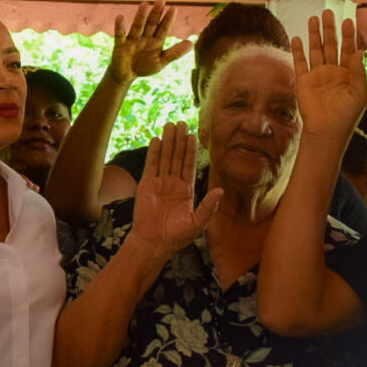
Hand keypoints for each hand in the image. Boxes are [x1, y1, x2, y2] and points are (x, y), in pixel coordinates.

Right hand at [106, 0, 192, 85]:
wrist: (126, 75)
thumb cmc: (144, 67)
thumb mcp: (161, 61)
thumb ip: (175, 53)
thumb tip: (191, 43)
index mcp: (156, 41)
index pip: (163, 29)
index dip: (168, 19)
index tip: (173, 8)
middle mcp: (145, 38)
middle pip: (151, 23)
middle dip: (156, 13)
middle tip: (161, 0)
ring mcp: (132, 40)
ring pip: (138, 26)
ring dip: (141, 16)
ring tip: (145, 4)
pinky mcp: (120, 45)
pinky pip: (120, 35)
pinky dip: (120, 27)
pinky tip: (120, 17)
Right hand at [129, 122, 221, 256]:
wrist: (154, 243)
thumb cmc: (176, 237)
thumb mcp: (198, 222)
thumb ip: (209, 206)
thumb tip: (221, 190)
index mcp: (185, 191)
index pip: (189, 166)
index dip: (191, 151)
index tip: (193, 136)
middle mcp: (172, 184)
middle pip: (176, 157)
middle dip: (179, 140)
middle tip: (181, 123)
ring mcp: (158, 183)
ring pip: (164, 157)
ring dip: (167, 141)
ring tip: (170, 125)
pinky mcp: (146, 185)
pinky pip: (150, 165)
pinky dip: (153, 152)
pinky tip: (156, 140)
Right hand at [292, 10, 366, 140]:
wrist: (327, 130)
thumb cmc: (347, 114)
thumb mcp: (360, 92)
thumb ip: (358, 71)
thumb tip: (360, 51)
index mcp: (348, 73)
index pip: (348, 49)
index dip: (348, 35)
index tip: (348, 20)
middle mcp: (332, 71)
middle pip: (330, 45)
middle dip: (329, 29)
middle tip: (328, 12)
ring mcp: (317, 75)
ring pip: (315, 50)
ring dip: (314, 35)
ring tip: (313, 18)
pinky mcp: (303, 81)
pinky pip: (300, 62)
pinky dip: (298, 50)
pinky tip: (297, 38)